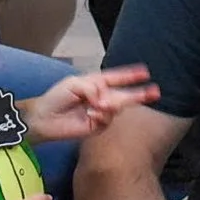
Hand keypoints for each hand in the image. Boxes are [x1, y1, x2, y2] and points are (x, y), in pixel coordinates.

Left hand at [22, 64, 158, 141]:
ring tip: (96, 105)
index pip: (117, 78)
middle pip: (124, 95)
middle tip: (155, 92)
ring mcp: (100, 113)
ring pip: (117, 108)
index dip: (130, 75)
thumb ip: (93, 87)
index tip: (145, 72)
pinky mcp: (97, 127)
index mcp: (96, 84)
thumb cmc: (56, 97)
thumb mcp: (74, 83)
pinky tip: (90, 114)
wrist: (43, 119)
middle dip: (140, 93)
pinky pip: (107, 120)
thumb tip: (105, 100)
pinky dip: (102, 115)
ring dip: (111, 104)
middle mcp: (101, 97)